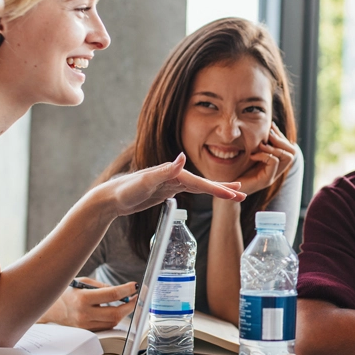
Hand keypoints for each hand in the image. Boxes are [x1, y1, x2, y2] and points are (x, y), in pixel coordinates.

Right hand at [37, 277, 136, 330]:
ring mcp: (85, 325)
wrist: (49, 309)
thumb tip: (120, 291)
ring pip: (112, 322)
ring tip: (127, 303)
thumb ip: (102, 287)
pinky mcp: (86, 332)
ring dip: (123, 313)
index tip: (135, 286)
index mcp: (83, 298)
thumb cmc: (66, 292)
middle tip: (136, 297)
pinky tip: (116, 312)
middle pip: (116, 313)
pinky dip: (113, 319)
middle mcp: (84, 314)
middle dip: (130, 305)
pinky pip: (105, 327)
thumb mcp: (83, 283)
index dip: (127, 290)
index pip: (112, 295)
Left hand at [104, 152, 245, 216]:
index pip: (200, 182)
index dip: (218, 189)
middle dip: (223, 188)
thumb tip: (183, 157)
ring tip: (233, 193)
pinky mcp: (166, 190)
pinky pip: (190, 191)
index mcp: (173, 173)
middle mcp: (174, 175)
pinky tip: (208, 193)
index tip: (235, 193)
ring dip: (216, 190)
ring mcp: (171, 183)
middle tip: (243, 193)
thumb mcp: (145, 181)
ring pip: (199, 187)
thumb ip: (165, 170)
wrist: (111, 197)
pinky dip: (203, 192)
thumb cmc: (125, 189)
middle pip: (204, 183)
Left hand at [238, 122, 295, 195]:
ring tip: (261, 145)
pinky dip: (264, 155)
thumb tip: (265, 127)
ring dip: (275, 147)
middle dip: (281, 140)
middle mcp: (276, 171)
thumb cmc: (235, 171)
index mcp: (274, 164)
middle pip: (293, 152)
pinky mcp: (265, 180)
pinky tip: (253, 155)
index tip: (270, 127)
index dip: (281, 136)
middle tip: (268, 135)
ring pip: (288, 157)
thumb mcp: (248, 154)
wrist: (227, 189)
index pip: (289, 148)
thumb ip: (257, 145)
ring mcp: (272, 176)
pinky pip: (273, 162)